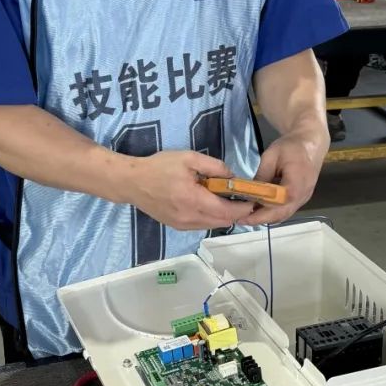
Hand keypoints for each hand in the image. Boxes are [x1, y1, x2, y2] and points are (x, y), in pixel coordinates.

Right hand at [123, 150, 253, 231]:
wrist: (132, 182)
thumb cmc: (160, 167)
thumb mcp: (189, 158)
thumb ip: (214, 167)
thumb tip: (233, 178)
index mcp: (193, 200)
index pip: (226, 211)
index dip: (243, 208)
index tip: (253, 199)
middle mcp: (189, 218)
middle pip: (223, 221)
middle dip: (237, 212)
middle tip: (243, 198)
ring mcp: (183, 225)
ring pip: (213, 225)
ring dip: (224, 215)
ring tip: (228, 200)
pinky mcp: (177, 227)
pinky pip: (202, 225)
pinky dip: (211, 217)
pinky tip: (210, 204)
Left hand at [246, 124, 328, 225]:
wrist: (311, 142)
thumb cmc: (291, 147)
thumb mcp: (270, 157)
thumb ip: (261, 177)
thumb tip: (249, 194)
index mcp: (295, 185)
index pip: (276, 205)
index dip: (260, 213)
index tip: (243, 215)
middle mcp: (301, 196)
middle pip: (280, 214)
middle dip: (260, 219)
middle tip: (241, 220)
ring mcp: (303, 199)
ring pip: (284, 215)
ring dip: (267, 218)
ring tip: (249, 217)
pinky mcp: (302, 198)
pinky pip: (287, 210)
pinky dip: (274, 213)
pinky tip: (261, 210)